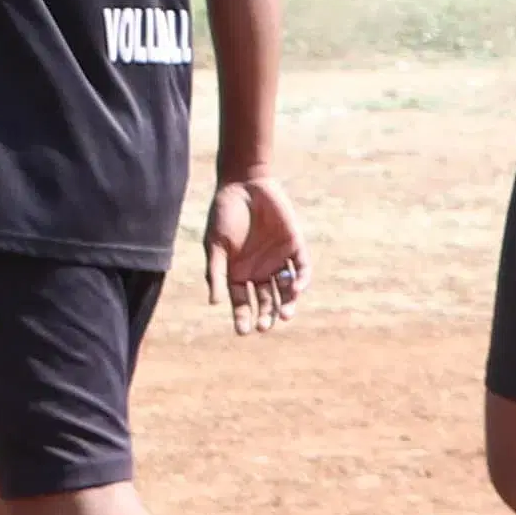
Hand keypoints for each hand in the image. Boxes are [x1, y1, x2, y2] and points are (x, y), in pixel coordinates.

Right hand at [203, 169, 305, 331]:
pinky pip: (301, 269)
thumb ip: (217, 273)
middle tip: (265, 325)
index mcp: (238, 273)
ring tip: (284, 314)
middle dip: (266, 314)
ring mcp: (278, 260)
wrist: (244, 184)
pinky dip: (300, 281)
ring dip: (286, 303)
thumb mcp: (215, 246)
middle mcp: (259, 270)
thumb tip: (214, 303)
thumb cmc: (224, 214)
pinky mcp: (294, 246)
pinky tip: (296, 289)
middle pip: (266, 300)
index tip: (243, 330)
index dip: (242, 317)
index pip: (242, 302)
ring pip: (286, 289)